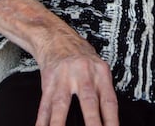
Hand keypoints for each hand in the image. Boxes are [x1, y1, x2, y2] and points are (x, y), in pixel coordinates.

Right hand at [0, 0, 117, 125]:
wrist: (57, 37)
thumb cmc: (80, 56)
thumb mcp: (98, 68)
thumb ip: (103, 90)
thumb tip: (110, 119)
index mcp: (100, 72)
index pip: (108, 100)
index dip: (112, 120)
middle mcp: (83, 74)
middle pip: (88, 101)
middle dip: (92, 123)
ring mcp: (63, 78)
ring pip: (62, 105)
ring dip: (61, 124)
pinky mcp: (48, 82)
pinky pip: (44, 106)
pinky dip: (42, 121)